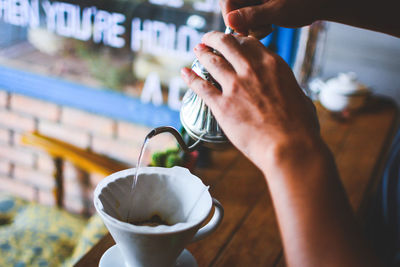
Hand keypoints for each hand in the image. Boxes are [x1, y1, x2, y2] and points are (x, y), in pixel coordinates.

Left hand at [180, 31, 320, 171]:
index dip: (237, 40)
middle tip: (208, 39)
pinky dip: (191, 78)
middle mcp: (251, 70)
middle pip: (226, 44)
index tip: (231, 42)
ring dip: (202, 53)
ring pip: (212, 61)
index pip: (249, 43)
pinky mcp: (222, 105)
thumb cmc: (300, 127)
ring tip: (197, 49)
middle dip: (214, 38)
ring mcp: (235, 86)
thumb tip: (291, 94)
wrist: (289, 147)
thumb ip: (288, 90)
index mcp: (272, 65)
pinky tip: (184, 72)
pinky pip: (201, 86)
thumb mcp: (300, 97)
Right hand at [220, 0, 327, 37]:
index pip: (227, 0)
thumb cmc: (305, 2)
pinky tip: (269, 24)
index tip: (242, 30)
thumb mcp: (277, 11)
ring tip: (268, 26)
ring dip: (250, 25)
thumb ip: (252, 15)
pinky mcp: (259, 5)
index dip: (230, 16)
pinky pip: (248, 17)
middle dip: (242, 22)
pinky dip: (256, 25)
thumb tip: (230, 21)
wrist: (322, 2)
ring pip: (239, 15)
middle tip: (260, 29)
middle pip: (232, 7)